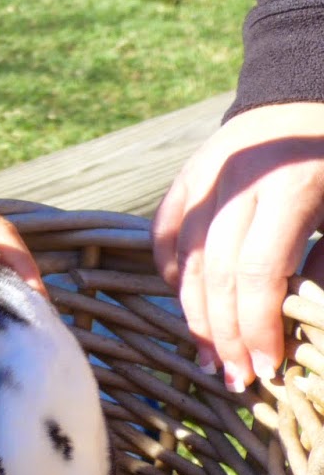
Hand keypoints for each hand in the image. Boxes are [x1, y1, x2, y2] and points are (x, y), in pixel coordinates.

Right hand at [153, 102, 323, 389]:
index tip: (267, 368)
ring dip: (192, 313)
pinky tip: (182, 301)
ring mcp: (205, 177)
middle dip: (224, 332)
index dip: (258, 326)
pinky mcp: (186, 176)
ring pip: (185, 258)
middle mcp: (238, 182)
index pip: (259, 273)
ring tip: (207, 354)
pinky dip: (168, 270)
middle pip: (216, 273)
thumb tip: (305, 319)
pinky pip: (165, 232)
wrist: (309, 97)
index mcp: (291, 187)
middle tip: (234, 377)